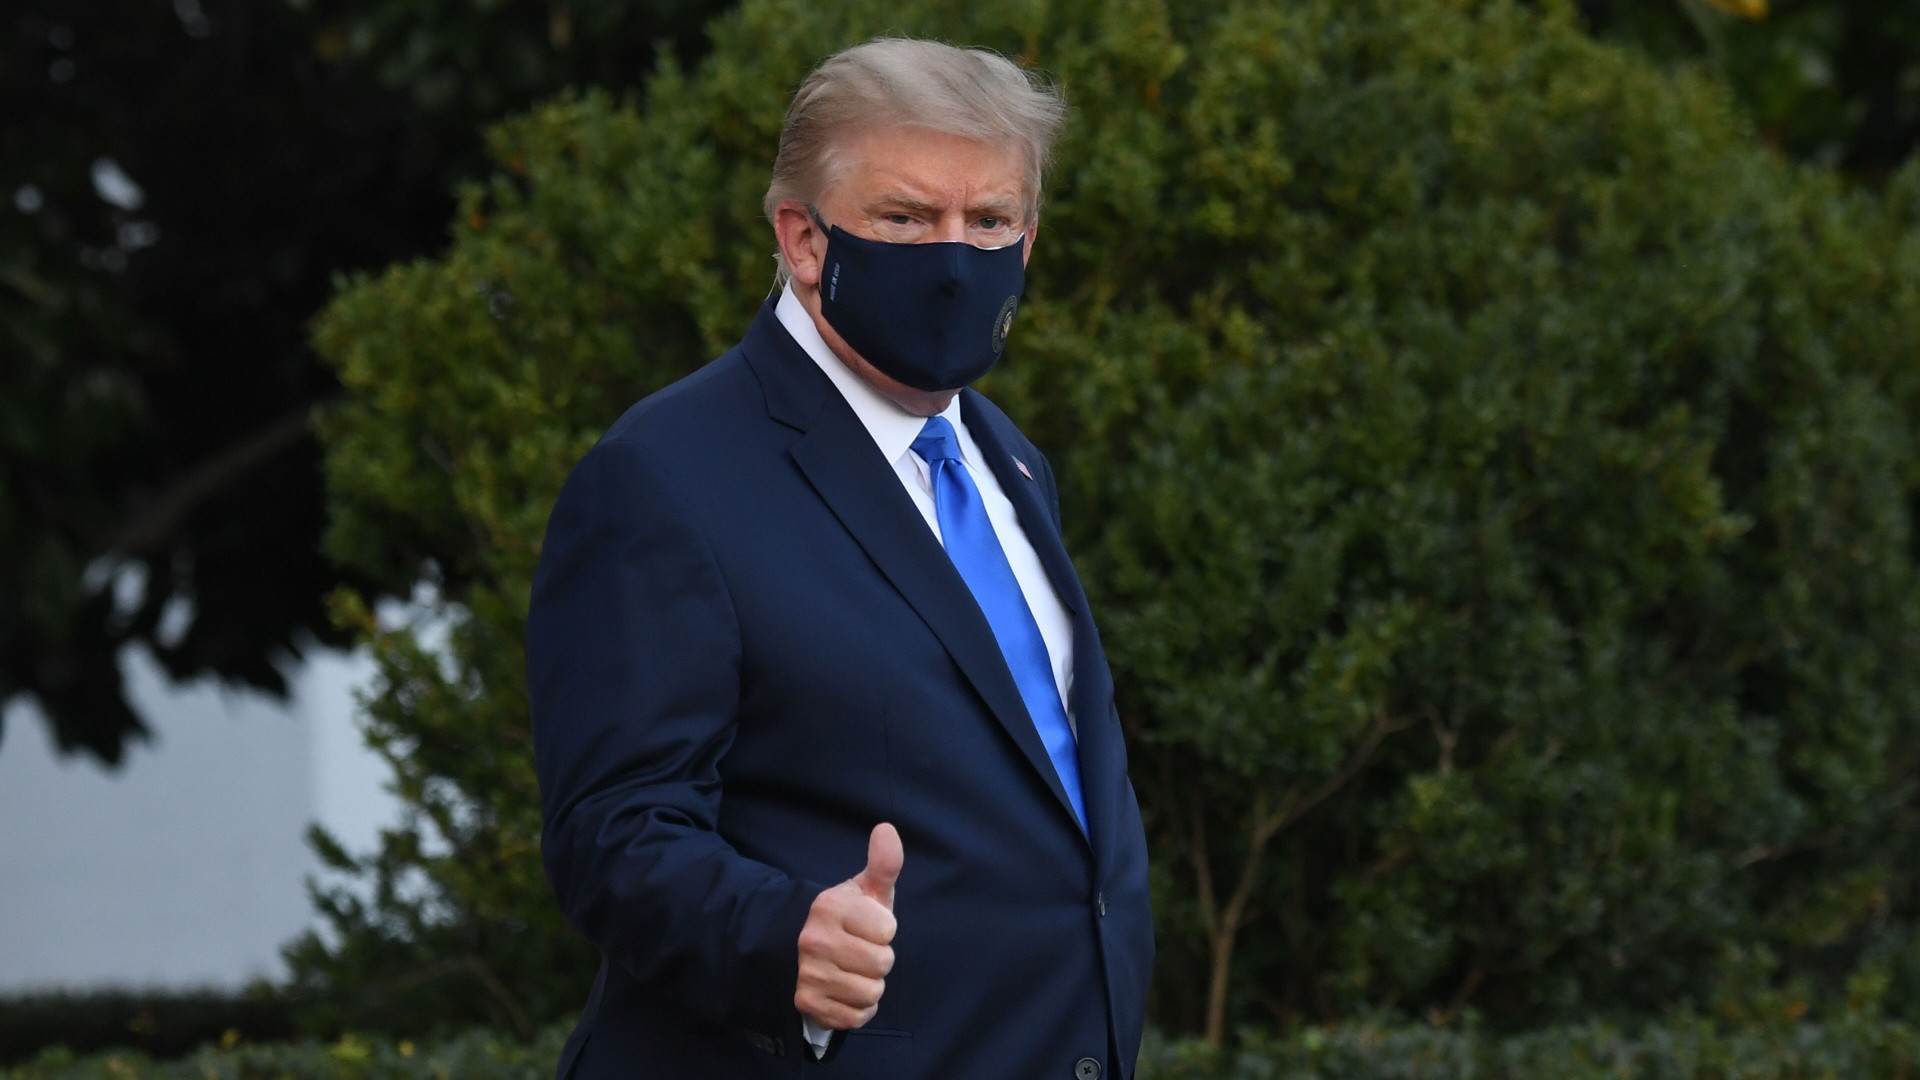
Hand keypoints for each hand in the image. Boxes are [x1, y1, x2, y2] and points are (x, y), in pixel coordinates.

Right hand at [795, 823, 902, 1030]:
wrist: (799, 952)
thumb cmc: (847, 919)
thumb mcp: (865, 890)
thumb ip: (883, 863)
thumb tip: (886, 829)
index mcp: (829, 906)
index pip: (888, 930)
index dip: (883, 930)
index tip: (867, 926)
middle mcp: (813, 939)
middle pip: (882, 963)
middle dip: (878, 959)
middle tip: (859, 950)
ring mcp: (808, 974)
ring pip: (872, 992)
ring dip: (869, 985)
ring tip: (852, 970)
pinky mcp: (807, 1004)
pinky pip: (857, 1016)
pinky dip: (858, 1008)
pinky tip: (845, 992)